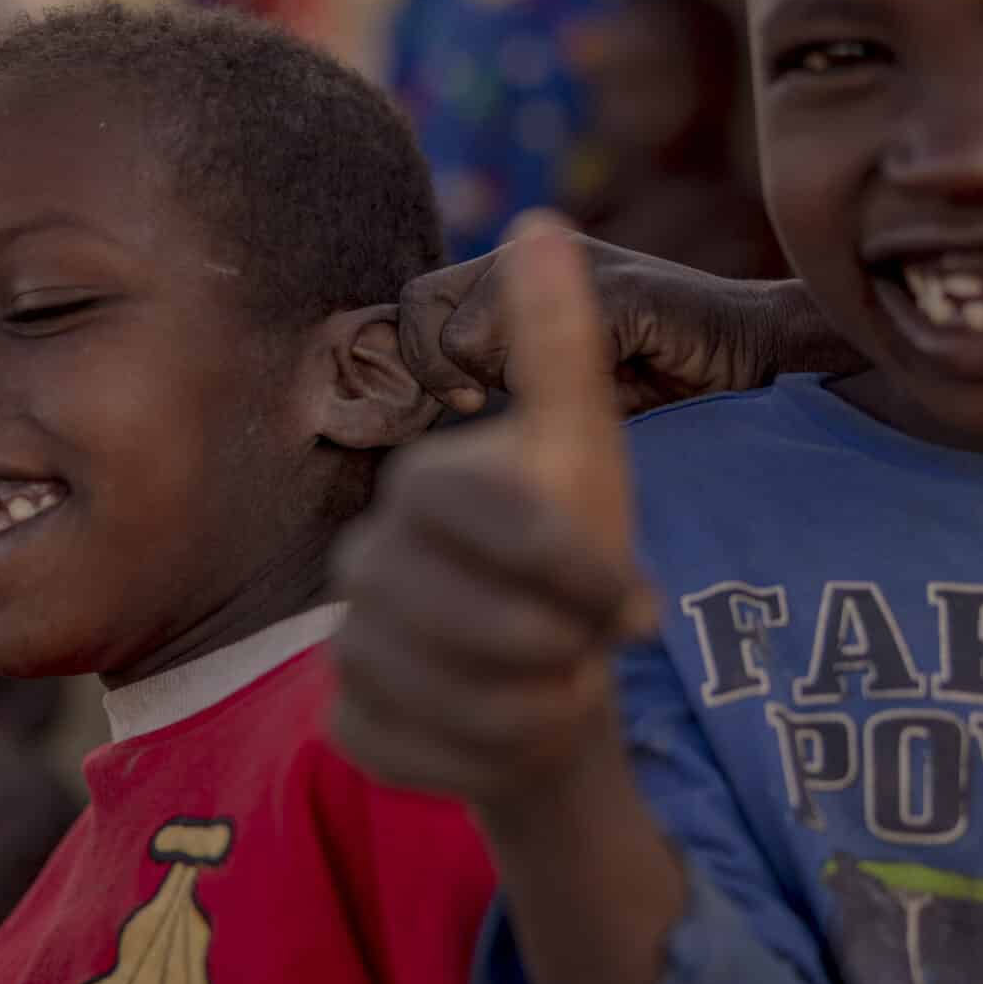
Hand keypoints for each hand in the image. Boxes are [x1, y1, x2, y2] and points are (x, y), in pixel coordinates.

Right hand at [333, 218, 654, 812]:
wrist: (555, 684)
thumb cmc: (576, 561)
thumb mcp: (589, 454)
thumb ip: (560, 345)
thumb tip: (540, 220)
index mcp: (422, 485)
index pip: (489, 519)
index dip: (575, 568)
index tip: (637, 607)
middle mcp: (364, 562)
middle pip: (470, 617)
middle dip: (560, 646)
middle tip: (593, 656)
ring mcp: (345, 646)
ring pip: (445, 697)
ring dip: (532, 710)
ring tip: (559, 694)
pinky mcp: (348, 726)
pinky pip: (415, 756)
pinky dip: (485, 763)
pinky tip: (508, 740)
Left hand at [399, 229, 825, 418]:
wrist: (756, 366)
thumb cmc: (655, 386)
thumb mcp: (552, 386)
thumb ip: (492, 374)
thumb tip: (417, 402)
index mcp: (512, 272)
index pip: (415, 303)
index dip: (414, 361)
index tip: (456, 405)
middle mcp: (533, 251)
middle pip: (421, 304)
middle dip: (439, 369)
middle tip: (481, 404)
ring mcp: (575, 264)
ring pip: (472, 330)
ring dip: (504, 381)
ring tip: (558, 394)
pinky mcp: (619, 290)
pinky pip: (542, 340)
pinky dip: (560, 379)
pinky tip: (598, 386)